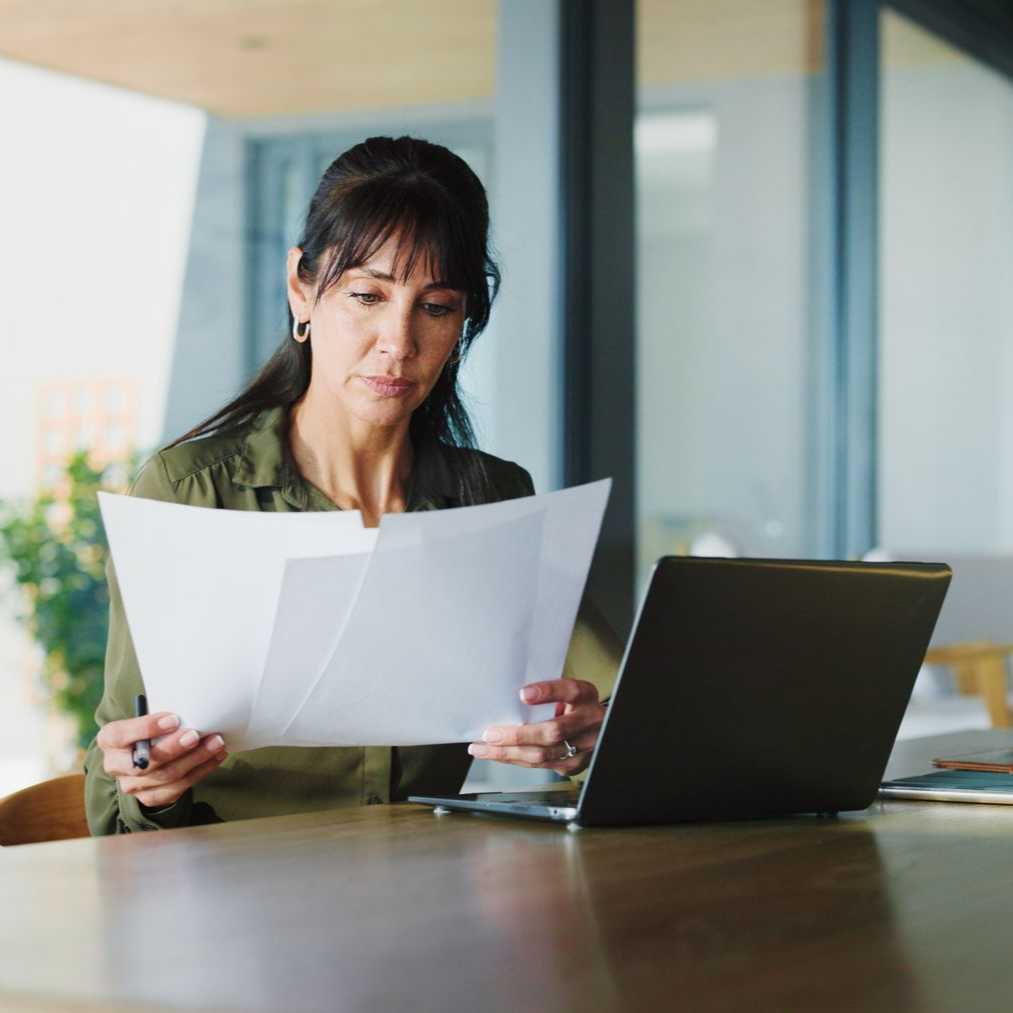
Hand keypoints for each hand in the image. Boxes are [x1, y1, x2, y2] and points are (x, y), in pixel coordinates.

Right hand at [95, 712, 227, 809]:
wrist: (140, 758)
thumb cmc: (148, 730)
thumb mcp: (144, 718)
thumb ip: (158, 717)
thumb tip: (190, 709)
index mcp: (110, 740)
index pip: (121, 735)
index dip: (147, 728)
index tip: (174, 719)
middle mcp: (116, 765)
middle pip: (147, 762)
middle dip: (175, 748)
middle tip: (197, 735)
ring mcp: (132, 785)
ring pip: (167, 776)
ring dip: (196, 759)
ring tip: (216, 743)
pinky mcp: (150, 797)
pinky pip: (179, 787)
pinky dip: (201, 770)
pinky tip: (216, 757)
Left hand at [468, 679, 604, 775]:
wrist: (600, 728)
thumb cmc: (575, 706)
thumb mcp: (567, 692)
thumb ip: (546, 693)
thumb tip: (510, 697)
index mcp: (585, 696)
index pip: (569, 691)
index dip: (547, 692)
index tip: (523, 693)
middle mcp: (588, 721)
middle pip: (553, 731)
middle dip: (517, 735)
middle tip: (490, 734)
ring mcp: (583, 747)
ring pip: (543, 755)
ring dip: (509, 753)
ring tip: (484, 749)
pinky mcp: (574, 765)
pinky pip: (541, 765)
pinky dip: (516, 760)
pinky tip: (499, 755)